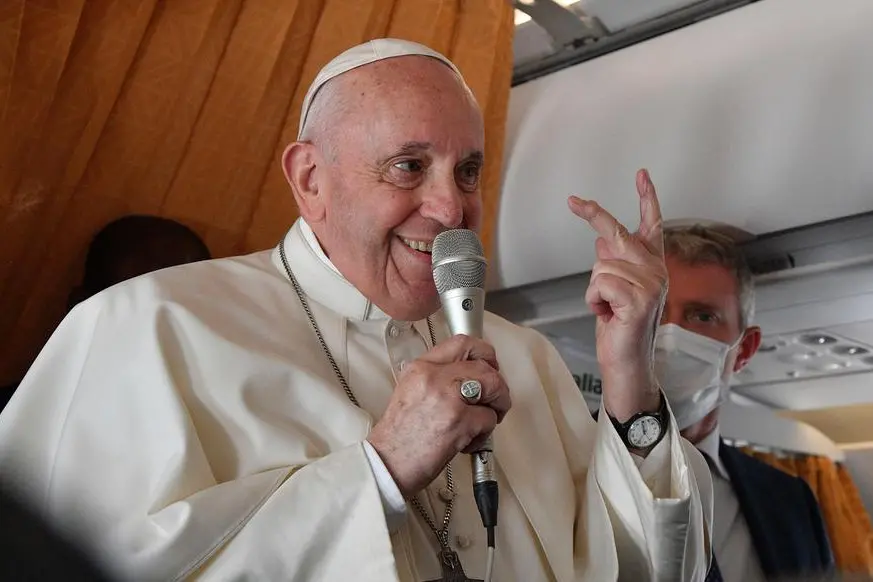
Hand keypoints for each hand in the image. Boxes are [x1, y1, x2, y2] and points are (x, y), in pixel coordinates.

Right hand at [367, 335, 511, 497]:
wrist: (387, 464)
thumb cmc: (399, 436)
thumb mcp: (411, 391)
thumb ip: (439, 378)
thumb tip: (472, 376)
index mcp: (421, 367)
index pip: (463, 343)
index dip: (484, 354)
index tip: (489, 368)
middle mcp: (434, 376)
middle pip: (485, 366)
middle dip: (498, 386)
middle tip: (494, 401)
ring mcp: (448, 397)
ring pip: (494, 386)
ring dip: (498, 406)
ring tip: (485, 421)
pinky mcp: (460, 421)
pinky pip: (490, 418)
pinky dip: (485, 433)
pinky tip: (468, 442)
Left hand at [567, 169, 666, 421]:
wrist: (626, 362)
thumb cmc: (619, 327)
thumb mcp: (610, 290)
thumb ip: (612, 262)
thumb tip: (602, 238)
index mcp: (651, 265)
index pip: (652, 224)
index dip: (647, 197)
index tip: (642, 173)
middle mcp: (656, 270)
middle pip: (616, 232)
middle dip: (593, 215)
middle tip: (573, 201)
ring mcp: (651, 284)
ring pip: (601, 265)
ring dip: (594, 290)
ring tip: (608, 309)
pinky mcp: (640, 299)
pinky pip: (600, 284)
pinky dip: (595, 301)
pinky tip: (609, 316)